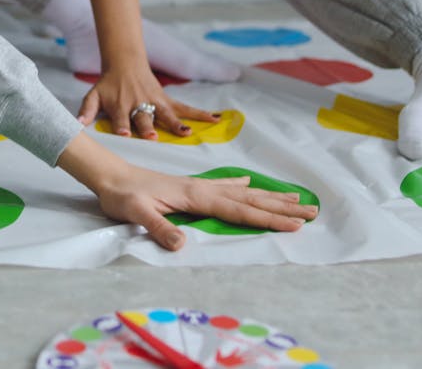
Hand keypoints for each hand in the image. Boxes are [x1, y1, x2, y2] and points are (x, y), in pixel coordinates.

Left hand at [57, 133, 317, 250]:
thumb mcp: (135, 213)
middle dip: (281, 207)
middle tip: (313, 211)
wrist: (108, 174)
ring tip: (295, 198)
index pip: (239, 211)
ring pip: (242, 193)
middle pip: (250, 200)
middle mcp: (202, 189)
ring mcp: (197, 186)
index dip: (268, 219)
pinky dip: (241, 186)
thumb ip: (159, 228)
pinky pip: (223, 187)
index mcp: (195, 196)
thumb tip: (183, 245)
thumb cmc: (121, 195)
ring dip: (269, 196)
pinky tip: (248, 183)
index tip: (296, 225)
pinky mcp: (189, 187)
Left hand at [77, 61, 218, 139]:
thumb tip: (75, 125)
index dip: (123, 127)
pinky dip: (200, 114)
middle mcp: (138, 104)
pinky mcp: (167, 100)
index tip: (126, 135)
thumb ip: (85, 111)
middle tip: (154, 137)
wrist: (124, 63)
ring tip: (188, 133)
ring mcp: (154, 102)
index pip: (120, 119)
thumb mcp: (93, 95)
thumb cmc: (108, 85)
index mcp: (120, 106)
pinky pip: (185, 108)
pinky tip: (216, 119)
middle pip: (144, 118)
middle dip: (149, 127)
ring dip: (177, 123)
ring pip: (168, 114)